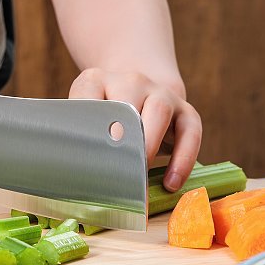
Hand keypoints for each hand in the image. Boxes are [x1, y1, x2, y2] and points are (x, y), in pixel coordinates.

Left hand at [69, 69, 201, 191]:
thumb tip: (73, 172)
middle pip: (126, 103)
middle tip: (113, 172)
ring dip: (149, 146)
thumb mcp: (88, 122)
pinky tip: (171, 183)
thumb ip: (80, 138)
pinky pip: (190, 132)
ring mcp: (160, 93)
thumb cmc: (105, 122)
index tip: (80, 152)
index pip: (86, 95)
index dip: (84, 125)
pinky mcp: (186, 111)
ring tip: (140, 178)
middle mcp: (130, 81)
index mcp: (96, 81)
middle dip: (121, 140)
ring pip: (159, 110)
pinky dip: (182, 159)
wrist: (141, 97)